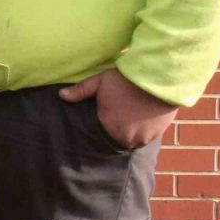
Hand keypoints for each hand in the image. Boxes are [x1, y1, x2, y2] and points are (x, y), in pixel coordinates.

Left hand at [59, 68, 177, 149]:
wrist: (159, 79)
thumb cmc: (126, 80)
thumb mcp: (100, 82)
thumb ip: (80, 91)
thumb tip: (61, 96)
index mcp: (108, 126)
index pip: (100, 134)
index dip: (103, 125)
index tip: (106, 118)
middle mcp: (124, 137)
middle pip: (116, 138)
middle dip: (117, 130)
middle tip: (119, 118)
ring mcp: (142, 138)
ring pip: (132, 139)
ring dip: (131, 132)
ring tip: (131, 118)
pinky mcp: (157, 135)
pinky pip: (146, 138)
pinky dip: (144, 131)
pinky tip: (143, 120)